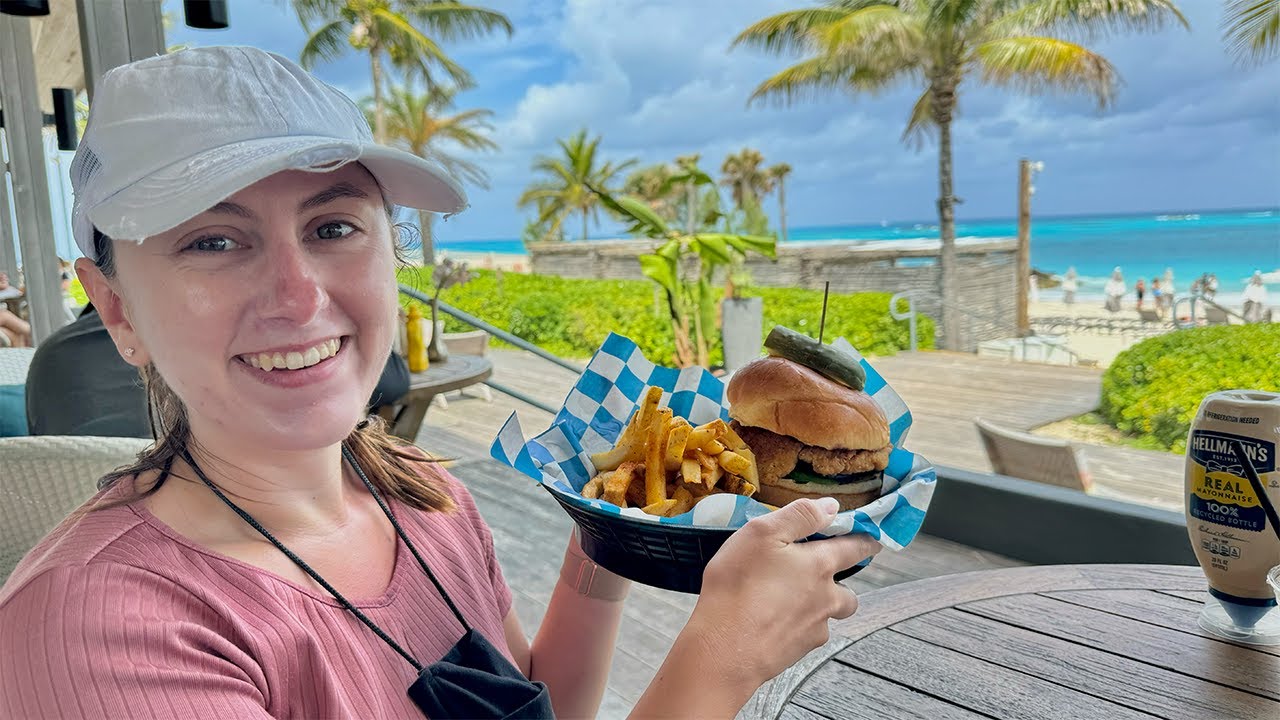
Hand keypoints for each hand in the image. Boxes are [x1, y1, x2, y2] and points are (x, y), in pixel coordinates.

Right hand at [689, 498, 879, 687]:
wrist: (725, 648)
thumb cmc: (739, 587)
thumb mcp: (762, 533)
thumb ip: (799, 515)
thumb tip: (830, 507)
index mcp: (820, 565)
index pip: (855, 549)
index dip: (866, 541)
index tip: (873, 541)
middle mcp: (826, 599)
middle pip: (849, 592)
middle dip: (842, 584)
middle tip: (821, 577)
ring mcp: (814, 628)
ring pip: (828, 616)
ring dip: (819, 608)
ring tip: (790, 601)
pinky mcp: (798, 651)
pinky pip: (807, 635)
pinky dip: (796, 628)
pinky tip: (771, 622)